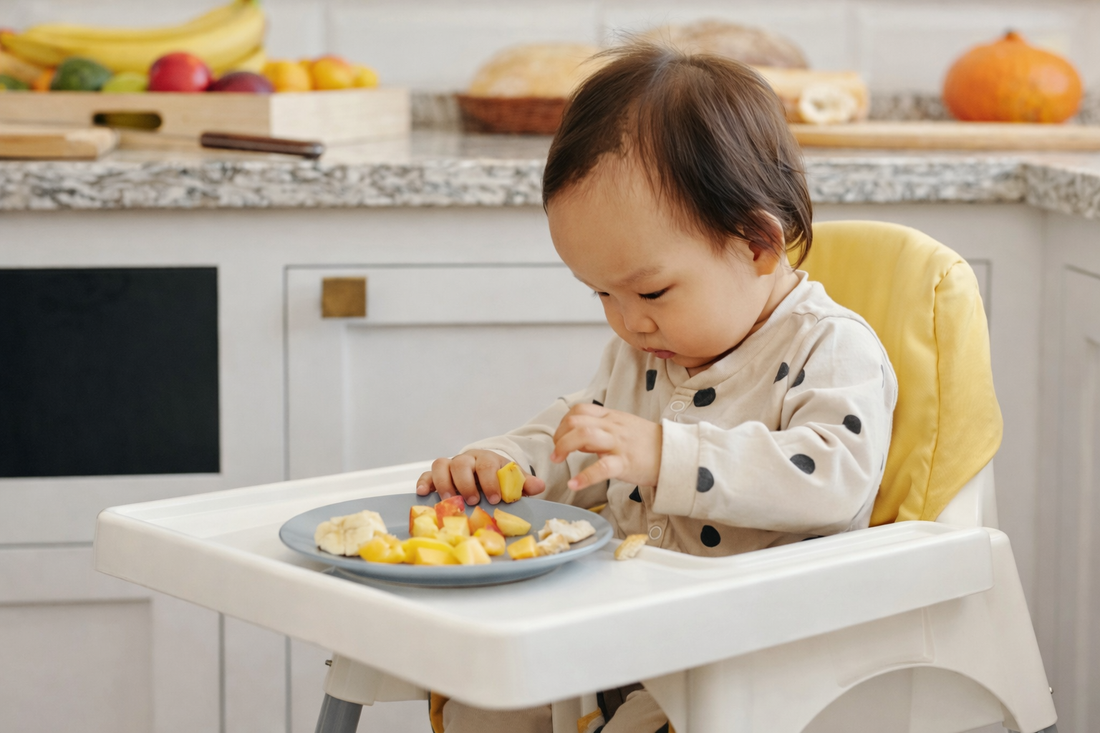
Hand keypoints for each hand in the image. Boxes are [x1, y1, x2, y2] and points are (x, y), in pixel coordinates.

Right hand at [415, 450, 544, 505]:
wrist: (486, 473)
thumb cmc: (499, 479)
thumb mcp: (513, 480)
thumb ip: (524, 483)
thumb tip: (538, 486)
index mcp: (487, 459)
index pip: (487, 464)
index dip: (490, 481)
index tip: (495, 498)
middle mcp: (467, 460)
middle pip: (461, 463)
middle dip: (466, 483)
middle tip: (473, 501)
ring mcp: (450, 466)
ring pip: (441, 465)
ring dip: (444, 483)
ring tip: (449, 500)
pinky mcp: (436, 475)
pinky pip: (426, 474)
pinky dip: (423, 481)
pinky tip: (423, 493)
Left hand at [550, 404, 661, 490]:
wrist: (675, 454)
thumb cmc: (648, 444)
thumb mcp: (624, 428)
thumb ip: (602, 430)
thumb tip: (578, 438)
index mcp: (612, 418)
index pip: (580, 410)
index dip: (563, 423)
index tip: (560, 438)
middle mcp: (613, 427)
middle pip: (576, 421)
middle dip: (559, 436)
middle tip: (556, 453)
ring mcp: (619, 444)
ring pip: (585, 435)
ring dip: (564, 447)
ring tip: (557, 460)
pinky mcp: (625, 463)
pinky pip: (601, 468)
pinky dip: (584, 477)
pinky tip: (574, 484)